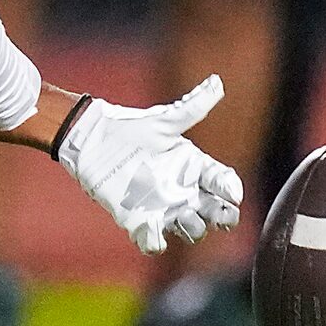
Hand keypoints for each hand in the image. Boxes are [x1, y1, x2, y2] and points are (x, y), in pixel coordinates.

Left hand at [57, 78, 244, 253]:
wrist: (92, 140)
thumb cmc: (130, 128)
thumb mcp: (163, 121)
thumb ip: (192, 107)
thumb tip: (217, 82)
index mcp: (194, 167)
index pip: (223, 182)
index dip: (231, 189)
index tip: (232, 193)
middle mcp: (184, 191)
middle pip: (216, 213)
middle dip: (223, 217)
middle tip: (222, 216)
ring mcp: (163, 208)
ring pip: (191, 230)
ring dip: (193, 229)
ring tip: (184, 217)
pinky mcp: (139, 220)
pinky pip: (153, 241)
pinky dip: (154, 242)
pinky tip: (152, 233)